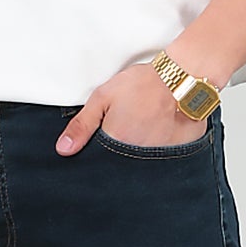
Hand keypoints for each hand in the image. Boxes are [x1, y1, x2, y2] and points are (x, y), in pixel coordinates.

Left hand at [55, 61, 206, 154]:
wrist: (181, 80)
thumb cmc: (143, 85)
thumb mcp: (103, 97)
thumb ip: (81, 125)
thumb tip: (64, 149)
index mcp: (115, 142)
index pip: (97, 162)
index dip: (96, 154)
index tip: (101, 143)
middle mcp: (135, 155)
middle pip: (117, 166)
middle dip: (116, 154)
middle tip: (127, 129)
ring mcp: (156, 158)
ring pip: (137, 166)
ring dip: (135, 156)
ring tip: (141, 130)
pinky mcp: (173, 156)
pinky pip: (158, 163)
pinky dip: (154, 153)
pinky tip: (155, 136)